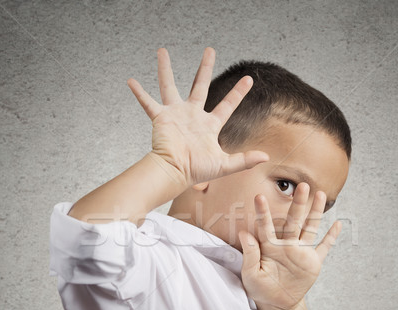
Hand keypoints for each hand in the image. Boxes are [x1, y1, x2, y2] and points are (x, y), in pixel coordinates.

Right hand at [127, 47, 268, 186]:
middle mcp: (192, 116)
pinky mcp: (161, 118)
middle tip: (210, 50)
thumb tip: (266, 157)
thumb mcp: (224, 165)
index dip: (238, 92)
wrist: (174, 172)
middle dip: (205, 68)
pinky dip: (139, 93)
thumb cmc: (196, 170)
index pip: (227, 105)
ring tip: (162, 51)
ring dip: (165, 69)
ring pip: (169, 86)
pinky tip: (131, 81)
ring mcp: (175, 115)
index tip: (248, 79)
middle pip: (200, 85)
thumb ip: (245, 160)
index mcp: (209, 125)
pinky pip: (148, 103)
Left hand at [238, 183, 341, 309]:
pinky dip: (331, 237)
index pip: (266, 226)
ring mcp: (301, 252)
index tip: (259, 197)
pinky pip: (324, 247)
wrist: (278, 303)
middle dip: (298, 203)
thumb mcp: (251, 275)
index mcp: (270, 246)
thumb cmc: (261, 288)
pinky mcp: (313, 262)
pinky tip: (338, 224)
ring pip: (310, 228)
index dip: (263, 212)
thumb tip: (244, 234)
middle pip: (293, 220)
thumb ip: (250, 255)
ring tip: (319, 194)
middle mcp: (287, 244)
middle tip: (302, 186)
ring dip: (315, 212)